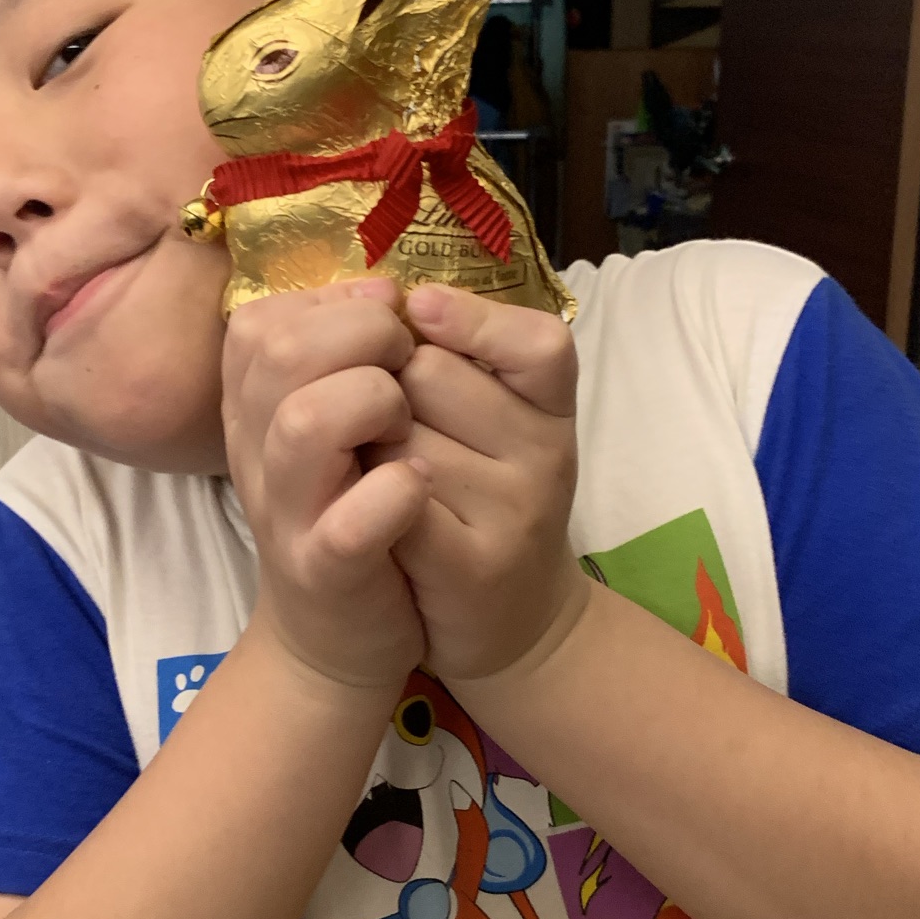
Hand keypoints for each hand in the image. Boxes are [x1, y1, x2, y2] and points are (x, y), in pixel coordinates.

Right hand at [222, 279, 429, 689]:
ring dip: (376, 404)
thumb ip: (341, 358)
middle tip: (406, 369)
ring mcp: (285, 512)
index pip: (264, 318)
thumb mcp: (337, 426)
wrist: (339, 641)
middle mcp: (255, 451)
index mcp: (253, 406)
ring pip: (306, 421)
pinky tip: (420, 486)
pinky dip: (395, 493)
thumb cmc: (353, 511)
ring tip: (408, 426)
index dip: (336, 307)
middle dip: (364, 338)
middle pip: (281, 349)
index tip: (386, 330)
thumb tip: (383, 291)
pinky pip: (350, 520)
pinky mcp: (324, 570)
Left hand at [379, 285, 586, 682]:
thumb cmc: (479, 503)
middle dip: (385, 390)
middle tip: (388, 431)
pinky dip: (366, 499)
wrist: (509, 626)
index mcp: (552, 407)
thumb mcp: (492, 423)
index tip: (416, 309)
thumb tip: (382, 292)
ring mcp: (517, 512)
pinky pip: (396, 500)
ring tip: (379, 478)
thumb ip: (456, 357)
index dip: (473, 318)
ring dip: (367, 449)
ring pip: (401, 437)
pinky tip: (367, 512)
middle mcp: (548, 455)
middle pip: (430, 376)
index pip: (538, 342)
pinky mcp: (475, 567)